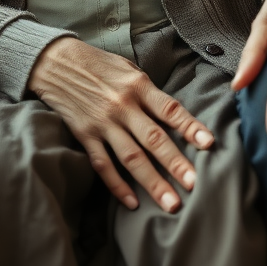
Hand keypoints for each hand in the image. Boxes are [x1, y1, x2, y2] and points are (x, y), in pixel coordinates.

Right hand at [29, 37, 213, 211]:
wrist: (57, 62)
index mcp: (138, 85)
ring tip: (170, 203)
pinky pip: (103, 165)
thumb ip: (148, 91)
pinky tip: (133, 202)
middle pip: (153, 139)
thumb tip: (170, 114)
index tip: (209, 143)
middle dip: (175, 164)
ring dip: (152, 182)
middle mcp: (122, 105)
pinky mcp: (85, 135)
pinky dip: (117, 185)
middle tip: (195, 185)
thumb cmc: (99, 63)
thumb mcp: (128, 68)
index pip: (170, 109)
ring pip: (131, 158)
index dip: (190, 127)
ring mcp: (103, 123)